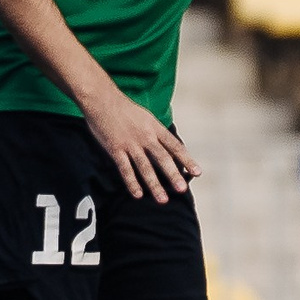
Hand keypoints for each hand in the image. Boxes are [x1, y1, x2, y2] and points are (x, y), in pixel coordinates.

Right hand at [82, 91, 201, 203]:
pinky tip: (138, 194)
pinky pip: (125, 169)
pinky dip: (132, 182)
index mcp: (155, 128)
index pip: (175, 146)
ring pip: (145, 167)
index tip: (197, 172)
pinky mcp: (115, 149)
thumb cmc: (125, 109)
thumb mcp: (146, 117)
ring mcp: (130, 144)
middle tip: (182, 189)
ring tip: (163, 200)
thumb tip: (169, 150)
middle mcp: (145, 136)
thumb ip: (156, 133)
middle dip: (173, 175)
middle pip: (162, 158)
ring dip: (154, 184)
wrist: (102, 99)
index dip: (186, 160)